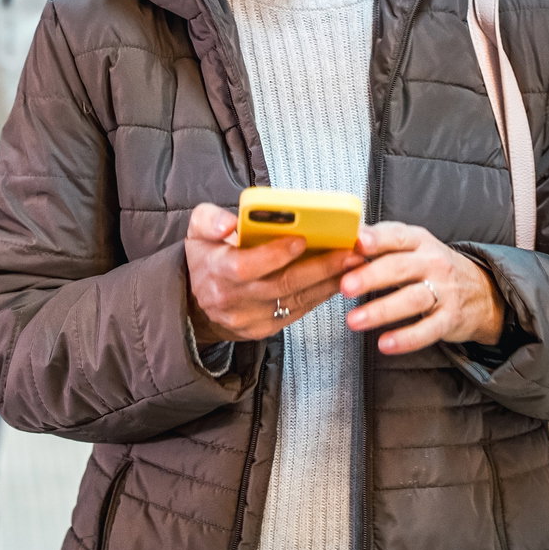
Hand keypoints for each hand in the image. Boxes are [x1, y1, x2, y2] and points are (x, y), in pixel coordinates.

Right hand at [185, 202, 364, 342]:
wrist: (195, 303)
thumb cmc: (204, 259)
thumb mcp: (197, 230)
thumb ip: (209, 220)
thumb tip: (228, 223)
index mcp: (217, 270)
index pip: (246, 266)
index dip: (275, 254)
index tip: (302, 239)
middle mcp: (233, 298)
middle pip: (282, 284)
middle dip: (320, 267)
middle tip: (349, 252)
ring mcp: (250, 318)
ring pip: (295, 299)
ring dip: (328, 282)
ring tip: (353, 264)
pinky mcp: (264, 329)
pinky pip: (297, 311)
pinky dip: (320, 295)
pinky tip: (337, 280)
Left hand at [341, 222, 506, 354]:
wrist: (481, 291)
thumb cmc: (433, 267)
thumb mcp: (412, 247)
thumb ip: (380, 243)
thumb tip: (343, 241)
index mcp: (419, 241)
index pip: (397, 236)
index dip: (377, 239)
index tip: (357, 243)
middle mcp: (433, 263)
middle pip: (400, 267)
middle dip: (371, 276)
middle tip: (345, 286)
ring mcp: (444, 291)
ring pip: (411, 299)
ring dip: (381, 310)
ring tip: (354, 320)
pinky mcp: (450, 318)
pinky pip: (428, 330)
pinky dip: (406, 338)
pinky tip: (385, 344)